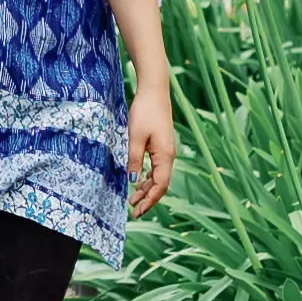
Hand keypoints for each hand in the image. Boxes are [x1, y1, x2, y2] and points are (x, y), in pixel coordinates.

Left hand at [127, 79, 175, 215]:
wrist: (154, 90)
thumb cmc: (145, 111)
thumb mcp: (135, 137)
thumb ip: (134, 159)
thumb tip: (132, 180)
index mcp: (165, 156)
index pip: (160, 186)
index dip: (149, 200)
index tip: (137, 210)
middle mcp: (169, 155)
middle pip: (160, 184)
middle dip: (147, 198)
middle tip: (133, 209)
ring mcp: (166, 150)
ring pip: (158, 176)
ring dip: (146, 187)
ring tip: (133, 197)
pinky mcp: (161, 144)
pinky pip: (156, 167)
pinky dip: (148, 176)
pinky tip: (138, 179)